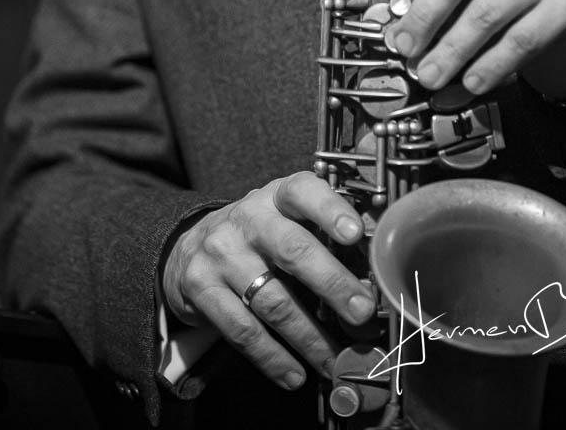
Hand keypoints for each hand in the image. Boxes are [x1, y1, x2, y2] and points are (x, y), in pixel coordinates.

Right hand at [162, 172, 375, 391]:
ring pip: (272, 300)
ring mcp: (221, 253)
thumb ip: (325, 235)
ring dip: (309, 337)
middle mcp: (248, 218)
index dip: (330, 210)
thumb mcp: (287, 219)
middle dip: (332, 284)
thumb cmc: (258, 235)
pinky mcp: (201, 288)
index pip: (303, 191)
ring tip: (334, 359)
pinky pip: (242, 330)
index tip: (355, 233)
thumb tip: (377, 268)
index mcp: (277, 196)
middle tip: (362, 312)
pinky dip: (273, 358)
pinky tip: (295, 374)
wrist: (189, 248)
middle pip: (293, 250)